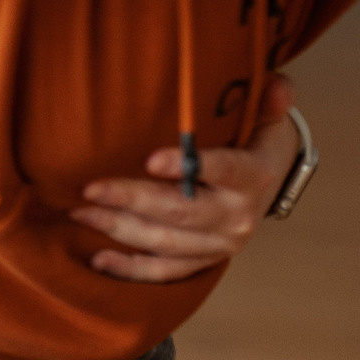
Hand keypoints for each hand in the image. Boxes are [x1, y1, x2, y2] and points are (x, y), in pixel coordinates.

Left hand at [72, 76, 300, 281]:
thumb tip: (278, 87)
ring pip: (167, 243)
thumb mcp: (267, 112)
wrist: (269, 179)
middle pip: (182, 211)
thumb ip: (271, 96)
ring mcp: (222, 244)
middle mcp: (239, 216)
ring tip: (81, 213)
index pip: (224, 169)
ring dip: (121, 229)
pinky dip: (132, 269)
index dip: (190, 165)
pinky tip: (99, 258)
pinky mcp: (205, 261)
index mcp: (255, 175)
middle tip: (91, 189)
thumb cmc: (255, 136)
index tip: (151, 159)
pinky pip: (166, 272)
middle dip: (132, 199)